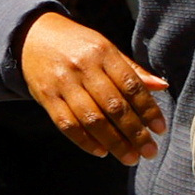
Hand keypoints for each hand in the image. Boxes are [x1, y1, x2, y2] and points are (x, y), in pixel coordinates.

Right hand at [14, 9, 170, 161]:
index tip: (160, 130)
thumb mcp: (106, 49)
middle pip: (113, 106)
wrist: (32, 37)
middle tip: (149, 152)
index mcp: (103, 53)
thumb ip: (132, 70)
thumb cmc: (77, 45)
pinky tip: (101, 151)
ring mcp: (62, 83)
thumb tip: (162, 86)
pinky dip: (84, 141)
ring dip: (113, 142)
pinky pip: (66, 124)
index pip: (131, 86)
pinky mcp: (45, 97)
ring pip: (91, 119)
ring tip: (129, 157)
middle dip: (134, 132)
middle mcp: (83, 68)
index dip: (148, 110)